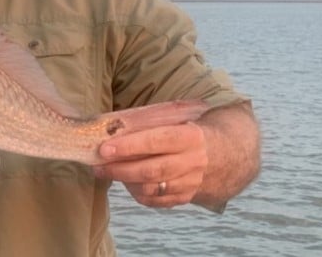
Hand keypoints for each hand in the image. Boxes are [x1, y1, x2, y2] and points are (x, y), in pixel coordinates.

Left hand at [93, 122, 207, 207]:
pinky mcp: (187, 196)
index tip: (105, 149)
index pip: (156, 141)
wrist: (224, 153)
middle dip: (121, 169)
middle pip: (152, 170)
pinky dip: (138, 193)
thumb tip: (110, 126)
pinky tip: (126, 183)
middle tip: (98, 166)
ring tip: (106, 173)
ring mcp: (191, 182)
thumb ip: (151, 124)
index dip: (129, 146)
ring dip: (126, 182)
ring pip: (153, 188)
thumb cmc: (188, 131)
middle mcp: (193, 161)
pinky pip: (157, 200)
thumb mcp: (177, 120)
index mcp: (190, 136)